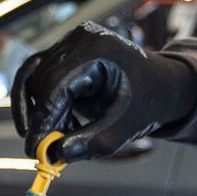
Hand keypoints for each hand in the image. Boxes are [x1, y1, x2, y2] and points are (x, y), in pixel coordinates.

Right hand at [10, 24, 196, 161]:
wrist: (162, 85)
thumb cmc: (150, 99)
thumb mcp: (126, 127)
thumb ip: (92, 142)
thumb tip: (56, 155)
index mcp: (99, 49)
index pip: (56, 83)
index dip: (42, 118)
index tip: (35, 148)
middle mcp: (80, 40)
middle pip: (41, 80)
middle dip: (40, 118)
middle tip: (43, 150)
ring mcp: (71, 44)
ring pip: (34, 79)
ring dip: (41, 112)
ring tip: (59, 136)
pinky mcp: (64, 54)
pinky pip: (40, 79)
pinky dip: (44, 104)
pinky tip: (58, 125)